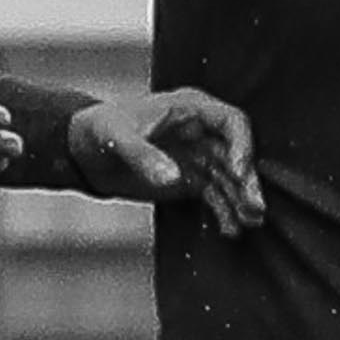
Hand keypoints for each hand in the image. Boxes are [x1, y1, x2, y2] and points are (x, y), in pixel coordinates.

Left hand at [67, 89, 266, 232]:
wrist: (84, 152)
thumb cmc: (99, 130)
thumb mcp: (115, 138)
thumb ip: (142, 156)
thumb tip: (173, 178)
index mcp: (190, 108)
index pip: (230, 122)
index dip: (241, 146)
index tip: (239, 173)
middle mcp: (201, 131)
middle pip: (236, 155)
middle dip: (247, 181)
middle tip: (255, 208)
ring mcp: (198, 157)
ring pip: (230, 179)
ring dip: (242, 200)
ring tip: (250, 224)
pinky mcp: (191, 180)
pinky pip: (215, 196)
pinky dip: (224, 213)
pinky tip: (230, 231)